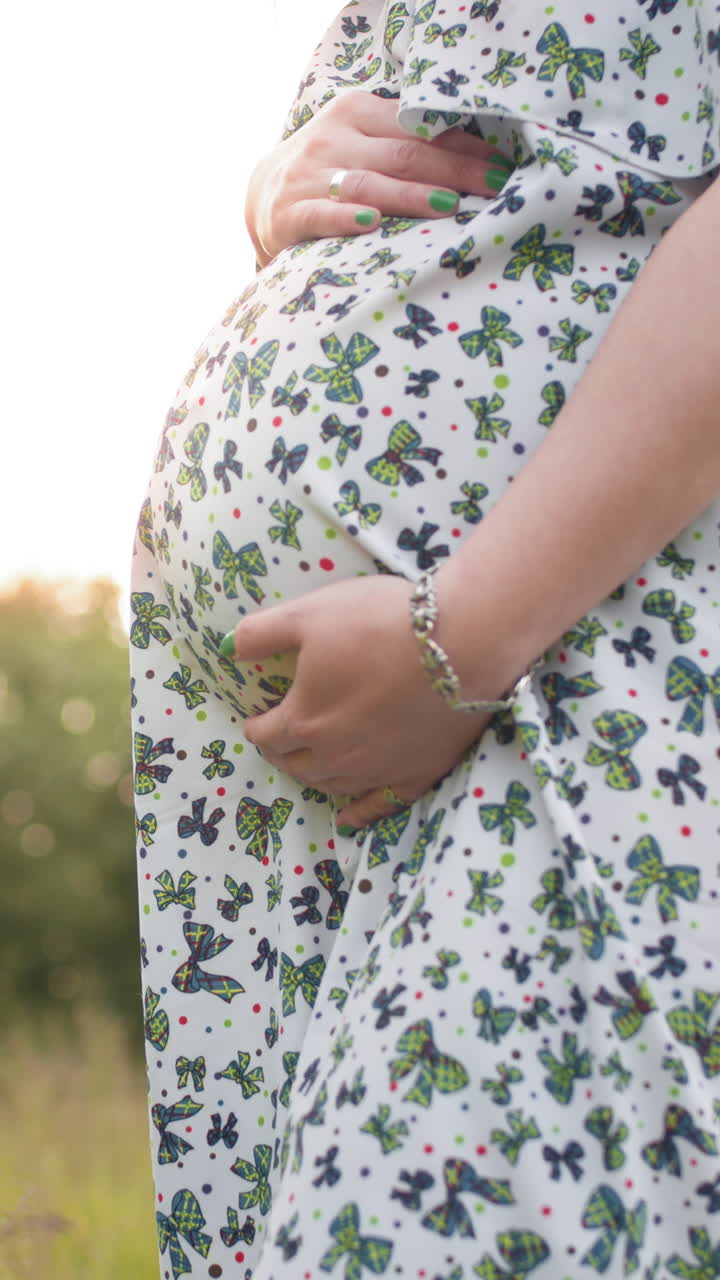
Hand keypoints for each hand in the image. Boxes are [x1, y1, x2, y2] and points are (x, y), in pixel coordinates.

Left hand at [223, 575, 493, 828]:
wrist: (462, 641)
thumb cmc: (378, 622)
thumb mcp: (309, 614)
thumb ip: (260, 633)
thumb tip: (227, 648)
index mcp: (304, 719)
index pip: (265, 735)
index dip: (257, 726)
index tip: (258, 719)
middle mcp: (335, 755)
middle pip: (295, 764)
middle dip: (282, 751)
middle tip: (281, 739)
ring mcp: (377, 770)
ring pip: (332, 785)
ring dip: (315, 775)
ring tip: (311, 764)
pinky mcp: (416, 774)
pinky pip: (379, 805)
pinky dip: (358, 813)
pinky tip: (348, 817)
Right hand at [245, 90, 514, 264]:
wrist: (262, 196)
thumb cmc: (331, 169)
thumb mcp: (361, 142)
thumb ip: (403, 143)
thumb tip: (476, 157)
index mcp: (356, 112)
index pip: (418, 127)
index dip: (462, 145)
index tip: (502, 163)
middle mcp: (333, 138)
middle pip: (403, 154)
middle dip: (454, 170)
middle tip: (494, 187)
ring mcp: (310, 175)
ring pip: (369, 184)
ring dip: (411, 196)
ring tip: (450, 206)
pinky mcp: (290, 212)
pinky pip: (321, 215)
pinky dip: (345, 218)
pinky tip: (371, 223)